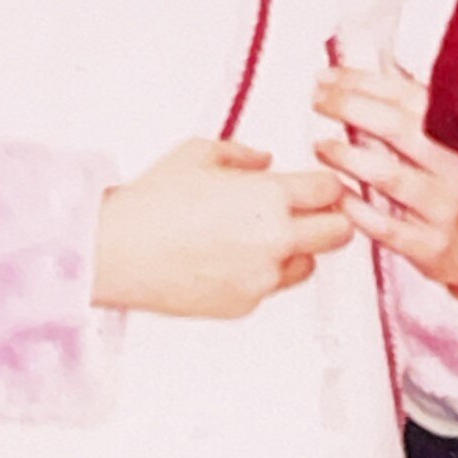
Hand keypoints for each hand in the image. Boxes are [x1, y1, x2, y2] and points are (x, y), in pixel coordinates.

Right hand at [92, 137, 351, 319]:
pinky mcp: (246, 304)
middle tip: (310, 213)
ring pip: (309, 264)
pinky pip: (272, 286)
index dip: (327, 185)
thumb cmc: (152, 202)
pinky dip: (262, 273)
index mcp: (269, 197)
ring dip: (298, 249)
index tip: (318, 185)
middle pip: (340, 233)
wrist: (117, 252)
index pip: (331, 190)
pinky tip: (230, 257)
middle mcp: (276, 240)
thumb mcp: (197, 154)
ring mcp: (263, 277)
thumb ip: (242, 155)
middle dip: (331, 220)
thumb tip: (265, 162)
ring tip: (260, 237)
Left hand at [315, 62, 457, 306]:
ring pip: (390, 176)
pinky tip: (338, 196)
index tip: (330, 77)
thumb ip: (428, 119)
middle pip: (398, 129)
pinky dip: (357, 209)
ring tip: (321, 146)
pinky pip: (387, 227)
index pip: (410, 98)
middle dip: (351, 108)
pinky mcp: (430, 247)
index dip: (365, 83)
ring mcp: (443, 210)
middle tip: (319, 101)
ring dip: (348, 157)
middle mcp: (455, 170)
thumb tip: (388, 73)